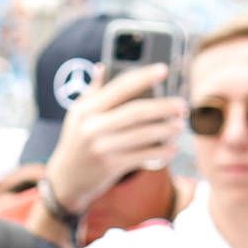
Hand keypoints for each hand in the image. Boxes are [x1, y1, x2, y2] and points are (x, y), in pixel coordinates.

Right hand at [44, 61, 178, 218]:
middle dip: (163, 107)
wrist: (65, 180)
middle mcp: (93, 128)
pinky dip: (161, 152)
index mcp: (86, 110)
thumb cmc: (76, 142)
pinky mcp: (111, 166)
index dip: (143, 77)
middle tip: (181, 105)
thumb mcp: (77, 115)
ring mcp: (102, 148)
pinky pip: (143, 156)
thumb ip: (92, 92)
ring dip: (167, 130)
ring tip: (179, 125)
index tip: (164, 70)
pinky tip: (171, 148)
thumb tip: (103, 66)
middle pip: (136, 112)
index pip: (120, 88)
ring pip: (143, 135)